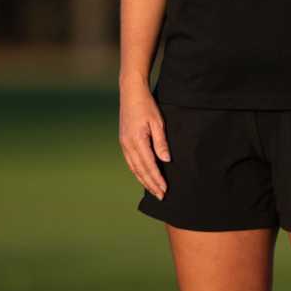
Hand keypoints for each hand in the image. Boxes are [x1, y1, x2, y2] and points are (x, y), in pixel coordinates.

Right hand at [119, 84, 170, 198]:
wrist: (131, 94)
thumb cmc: (147, 106)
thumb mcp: (158, 123)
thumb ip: (161, 143)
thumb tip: (166, 161)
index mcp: (137, 141)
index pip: (149, 166)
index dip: (157, 179)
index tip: (165, 190)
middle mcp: (128, 145)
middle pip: (140, 170)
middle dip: (151, 184)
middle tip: (161, 196)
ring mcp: (124, 144)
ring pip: (134, 168)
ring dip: (144, 180)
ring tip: (154, 190)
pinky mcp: (124, 142)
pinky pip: (131, 162)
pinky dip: (138, 172)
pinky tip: (144, 176)